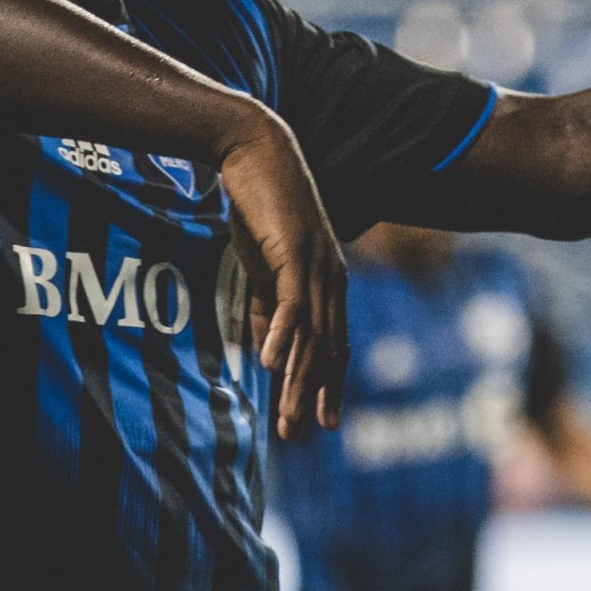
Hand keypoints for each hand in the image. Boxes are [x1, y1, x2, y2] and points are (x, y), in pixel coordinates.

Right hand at [215, 110, 348, 439]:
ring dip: (297, 378)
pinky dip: (284, 334)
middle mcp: (331, 281)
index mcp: (327, 286)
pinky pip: (292, 302)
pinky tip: (270, 363)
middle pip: (327, 350)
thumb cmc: (260, 211)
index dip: (328, 387)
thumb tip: (268, 353)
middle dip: (314, 396)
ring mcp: (316, 267)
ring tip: (286, 416)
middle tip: (302, 435)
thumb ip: (268, 309)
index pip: (333, 346)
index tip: (322, 425)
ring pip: (312, 334)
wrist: (257, 155)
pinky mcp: (295, 252)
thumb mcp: (263, 270)